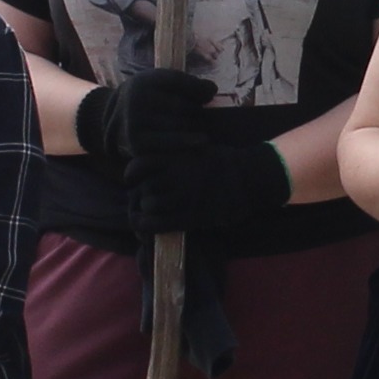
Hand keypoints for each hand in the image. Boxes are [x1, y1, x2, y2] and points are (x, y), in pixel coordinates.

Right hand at [75, 66, 214, 168]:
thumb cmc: (150, 99)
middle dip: (198, 113)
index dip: (199, 88)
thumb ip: (188, 84)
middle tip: (202, 118)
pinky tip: (199, 145)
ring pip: (181, 127)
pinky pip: (173, 146)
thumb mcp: (163, 84)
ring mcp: (135, 125)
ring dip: (196, 130)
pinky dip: (189, 145)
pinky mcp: (138, 146)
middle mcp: (136, 101)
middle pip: (183, 107)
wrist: (119, 122)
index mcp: (143, 82)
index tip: (210, 94)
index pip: (179, 82)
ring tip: (200, 132)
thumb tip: (212, 90)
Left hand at [130, 133, 295, 234]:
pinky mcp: (190, 216)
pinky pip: (157, 224)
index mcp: (175, 157)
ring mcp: (183, 197)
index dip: (131, 174)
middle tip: (142, 201)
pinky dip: (146, 227)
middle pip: (142, 187)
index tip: (133, 180)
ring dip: (144, 211)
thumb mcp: (194, 148)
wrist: (246, 179)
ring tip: (146, 214)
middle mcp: (176, 176)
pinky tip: (145, 230)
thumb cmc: (223, 162)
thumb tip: (151, 165)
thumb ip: (172, 156)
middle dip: (138, 196)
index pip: (139, 165)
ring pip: (148, 205)